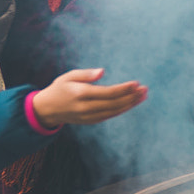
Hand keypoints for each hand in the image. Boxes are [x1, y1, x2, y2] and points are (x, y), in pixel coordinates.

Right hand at [31, 68, 147, 127]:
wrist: (47, 109)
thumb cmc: (60, 88)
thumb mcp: (68, 76)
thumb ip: (86, 74)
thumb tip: (103, 71)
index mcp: (80, 94)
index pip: (107, 93)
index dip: (124, 89)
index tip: (136, 83)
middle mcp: (85, 107)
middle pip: (114, 103)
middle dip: (131, 97)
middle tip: (145, 89)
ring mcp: (88, 116)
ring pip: (114, 111)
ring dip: (130, 104)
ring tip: (143, 96)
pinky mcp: (91, 121)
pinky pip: (110, 115)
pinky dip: (122, 109)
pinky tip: (132, 102)